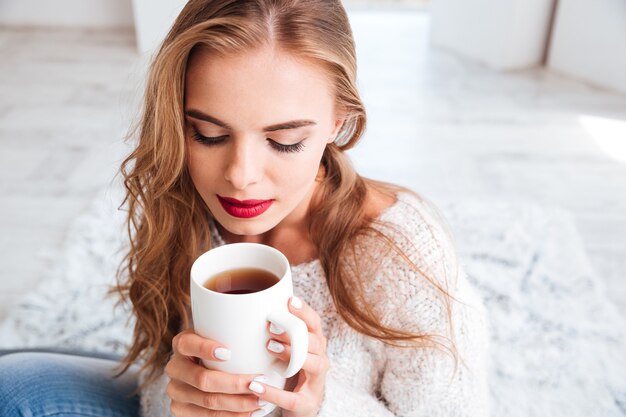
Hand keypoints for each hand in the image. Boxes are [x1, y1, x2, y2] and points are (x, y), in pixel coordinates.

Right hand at [165, 329, 264, 415]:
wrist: (202, 369)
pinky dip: (231, 415)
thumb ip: (236, 328)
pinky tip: (249, 412)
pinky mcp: (181, 409)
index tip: (228, 353)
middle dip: (234, 384)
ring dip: (237, 403)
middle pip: (202, 379)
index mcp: (181, 344)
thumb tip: (274, 318)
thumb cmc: (221, 348)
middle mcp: (175, 367)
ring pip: (208, 401)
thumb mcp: (221, 334)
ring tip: (260, 399)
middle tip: (258, 382)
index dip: (205, 348)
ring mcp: (176, 391)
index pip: (187, 344)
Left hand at [249, 296, 329, 416]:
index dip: (304, 311)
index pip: (314, 323)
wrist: (302, 407)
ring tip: (270, 347)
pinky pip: (291, 398)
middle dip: (294, 332)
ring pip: (313, 364)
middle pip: (315, 341)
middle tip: (272, 326)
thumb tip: (255, 306)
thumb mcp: (290, 350)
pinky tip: (256, 386)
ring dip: (291, 353)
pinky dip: (273, 392)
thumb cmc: (292, 371)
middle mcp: (320, 360)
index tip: (290, 301)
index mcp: (316, 344)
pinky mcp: (306, 403)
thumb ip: (281, 332)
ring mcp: (316, 382)